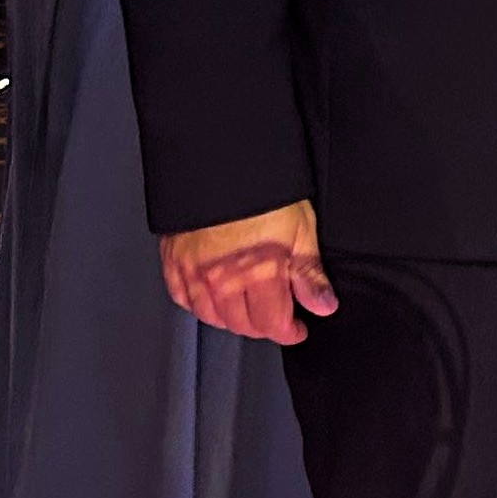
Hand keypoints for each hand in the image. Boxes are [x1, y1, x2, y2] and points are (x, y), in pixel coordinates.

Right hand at [160, 200, 335, 344]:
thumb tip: (323, 306)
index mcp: (259, 272)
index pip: (271, 324)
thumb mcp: (301, 228)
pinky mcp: (174, 263)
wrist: (221, 164)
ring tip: (250, 308)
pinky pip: (183, 300)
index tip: (297, 330)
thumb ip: (309, 273)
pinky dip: (200, 306)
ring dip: (233, 319)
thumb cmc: (265, 192)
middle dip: (263, 327)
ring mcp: (194, 273)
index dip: (288, 332)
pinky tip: (214, 298)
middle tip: (277, 316)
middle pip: (241, 325)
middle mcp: (223, 280)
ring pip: (211, 317)